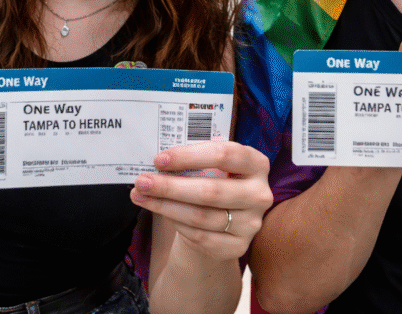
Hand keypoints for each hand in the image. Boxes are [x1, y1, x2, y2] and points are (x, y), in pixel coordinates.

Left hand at [131, 141, 272, 261]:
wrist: (225, 219)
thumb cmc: (214, 182)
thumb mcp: (212, 166)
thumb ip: (193, 161)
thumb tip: (157, 163)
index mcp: (256, 164)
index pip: (224, 155)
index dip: (189, 156)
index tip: (159, 159)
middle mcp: (260, 194)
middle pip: (210, 190)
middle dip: (170, 186)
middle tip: (142, 182)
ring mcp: (251, 223)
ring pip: (200, 216)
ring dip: (165, 206)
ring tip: (141, 196)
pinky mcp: (238, 246)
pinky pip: (199, 236)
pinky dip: (177, 224)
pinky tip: (162, 213)